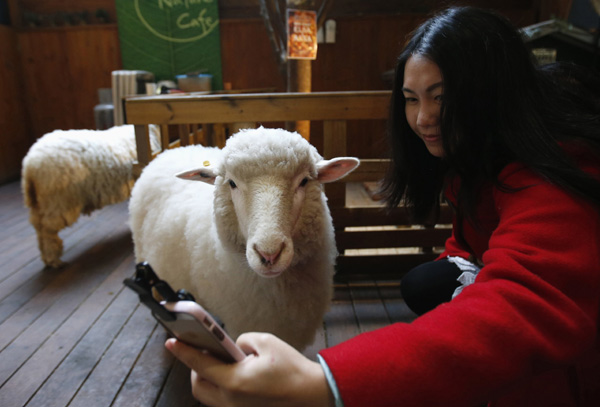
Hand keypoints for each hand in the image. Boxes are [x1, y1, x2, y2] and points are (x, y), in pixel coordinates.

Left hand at [165, 332, 334, 406]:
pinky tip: (234, 375)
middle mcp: (231, 401)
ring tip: (219, 363)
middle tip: (205, 352)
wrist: (312, 395)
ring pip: (210, 397)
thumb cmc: (291, 368)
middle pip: (199, 386)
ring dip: (209, 380)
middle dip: (196, 368)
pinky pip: (224, 402)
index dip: (183, 352)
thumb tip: (233, 347)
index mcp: (234, 382)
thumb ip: (242, 340)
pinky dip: (223, 388)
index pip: (200, 365)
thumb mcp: (266, 342)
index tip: (171, 342)